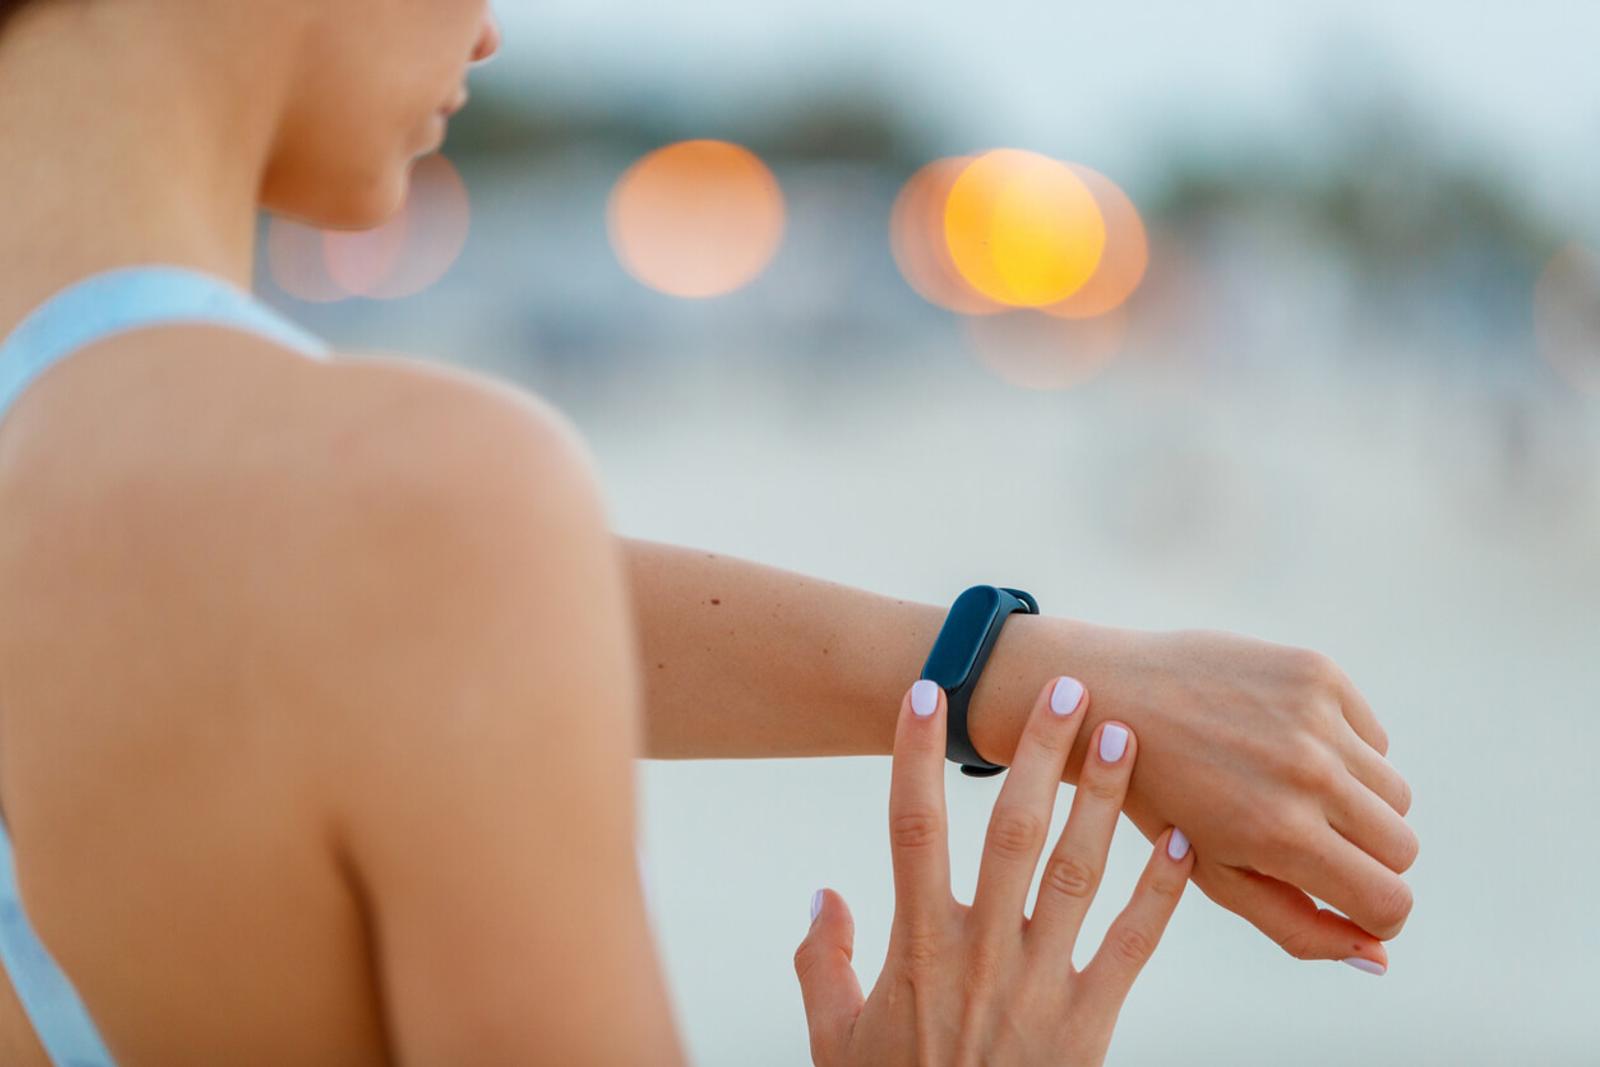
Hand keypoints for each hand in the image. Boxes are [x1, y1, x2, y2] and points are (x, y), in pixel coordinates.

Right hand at [795, 676, 1193, 1066]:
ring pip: (1077, 873)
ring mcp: (1041, 985)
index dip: (917, 756)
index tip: (928, 691)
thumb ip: (821, 960)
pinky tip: (1183, 842)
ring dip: (1102, 800)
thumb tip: (822, 892)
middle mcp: (981, 953)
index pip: (911, 827)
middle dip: (1036, 753)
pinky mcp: (1091, 1022)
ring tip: (1124, 734)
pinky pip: (1132, 946)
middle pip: (1011, 831)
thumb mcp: (834, 1037)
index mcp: (916, 946)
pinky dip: (1161, 893)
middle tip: (1064, 686)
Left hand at [981, 622, 1415, 969]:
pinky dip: (1345, 752)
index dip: (1376, 915)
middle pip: (1402, 847)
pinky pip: (1373, 737)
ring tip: (1290, 797)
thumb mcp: (1214, 875)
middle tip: (1311, 849)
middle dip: (1368, 862)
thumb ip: (1299, 925)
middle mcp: (1307, 770)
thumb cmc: (1157, 798)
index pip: (1389, 898)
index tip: (1348, 906)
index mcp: (1279, 831)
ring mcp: (1316, 715)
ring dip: (1359, 807)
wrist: (1108, 696)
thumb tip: (1379, 958)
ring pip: (1395, 792)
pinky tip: (1283, 746)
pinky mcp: (1318, 671)